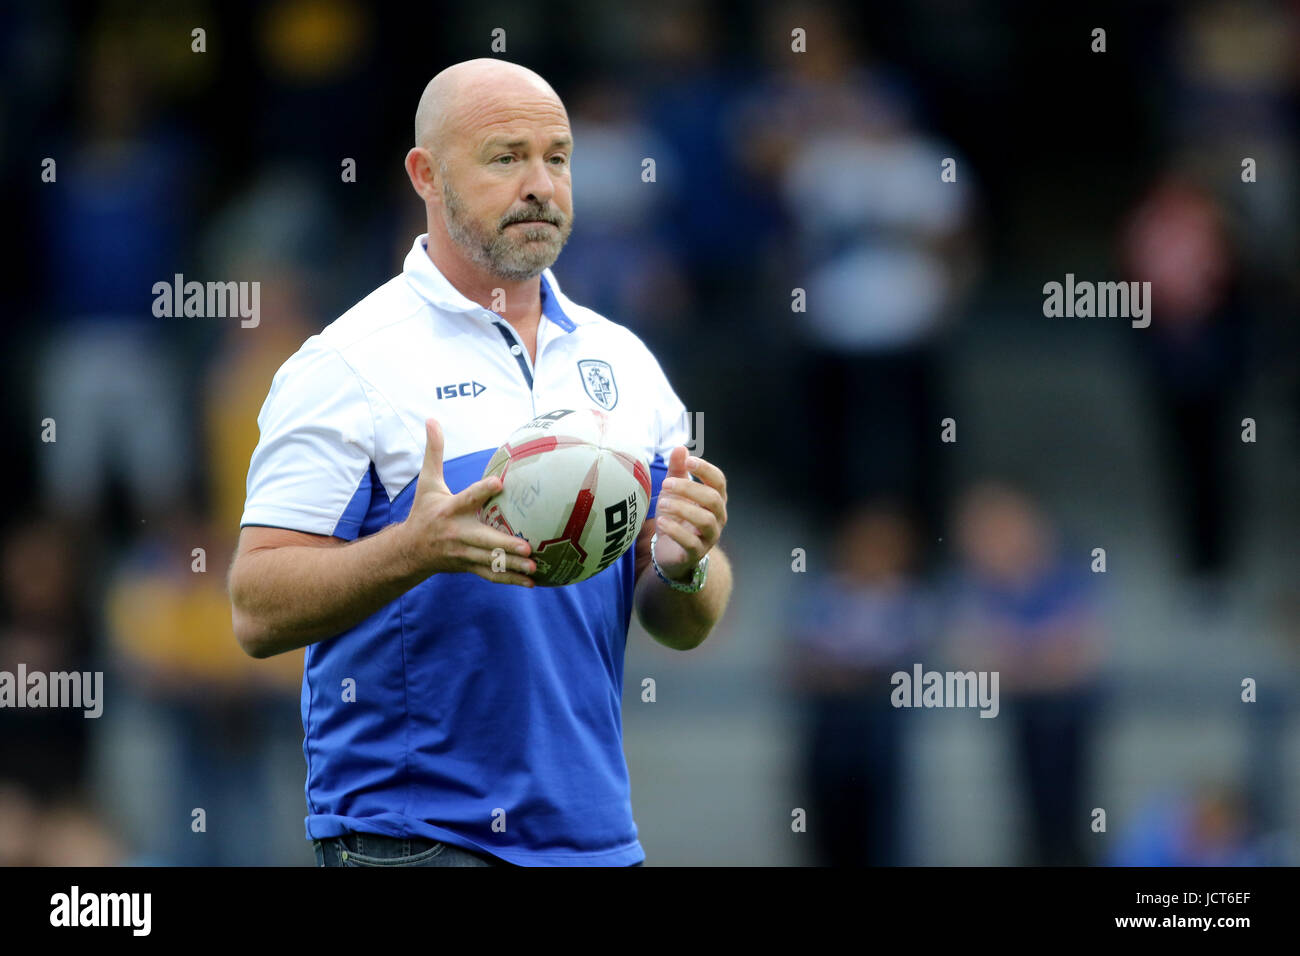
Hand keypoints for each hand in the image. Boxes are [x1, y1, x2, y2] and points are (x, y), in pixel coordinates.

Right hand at [402, 418, 534, 586]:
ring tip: (535, 568)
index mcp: (448, 510)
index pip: (466, 498)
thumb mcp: (427, 482)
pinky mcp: (468, 566)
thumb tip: (431, 419)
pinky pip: (491, 574)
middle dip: (504, 545)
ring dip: (513, 566)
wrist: (409, 551)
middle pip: (482, 540)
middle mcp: (456, 533)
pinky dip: (510, 580)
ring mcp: (463, 553)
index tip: (499, 483)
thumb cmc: (424, 512)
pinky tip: (532, 583)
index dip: (482, 490)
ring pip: (490, 561)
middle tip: (528, 546)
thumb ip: (433, 452)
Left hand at [651, 446, 726, 581]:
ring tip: (662, 504)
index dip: (706, 470)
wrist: (669, 550)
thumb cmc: (676, 516)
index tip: (689, 461)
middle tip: (666, 484)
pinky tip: (662, 522)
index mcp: (714, 499)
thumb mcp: (674, 491)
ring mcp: (709, 536)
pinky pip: (691, 543)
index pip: (719, 481)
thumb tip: (681, 447)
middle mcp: (717, 517)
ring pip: (705, 520)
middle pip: (713, 499)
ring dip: (682, 509)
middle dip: (689, 489)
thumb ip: (677, 470)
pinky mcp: (696, 553)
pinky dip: (676, 531)